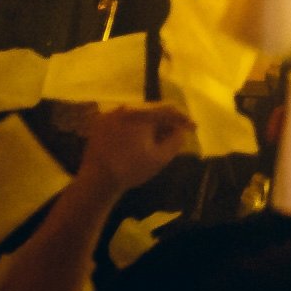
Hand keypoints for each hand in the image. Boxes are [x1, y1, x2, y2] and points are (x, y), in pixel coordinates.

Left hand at [78, 104, 193, 192]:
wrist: (96, 181)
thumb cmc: (130, 169)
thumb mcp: (160, 157)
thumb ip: (176, 141)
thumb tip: (181, 131)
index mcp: (140, 114)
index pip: (168, 109)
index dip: (183, 118)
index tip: (193, 128)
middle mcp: (124, 108)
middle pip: (152, 110)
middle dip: (166, 121)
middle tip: (176, 134)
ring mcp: (110, 115)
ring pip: (137, 114)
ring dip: (150, 124)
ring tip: (158, 138)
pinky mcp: (100, 124)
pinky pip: (124, 120)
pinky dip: (135, 127)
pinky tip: (139, 140)